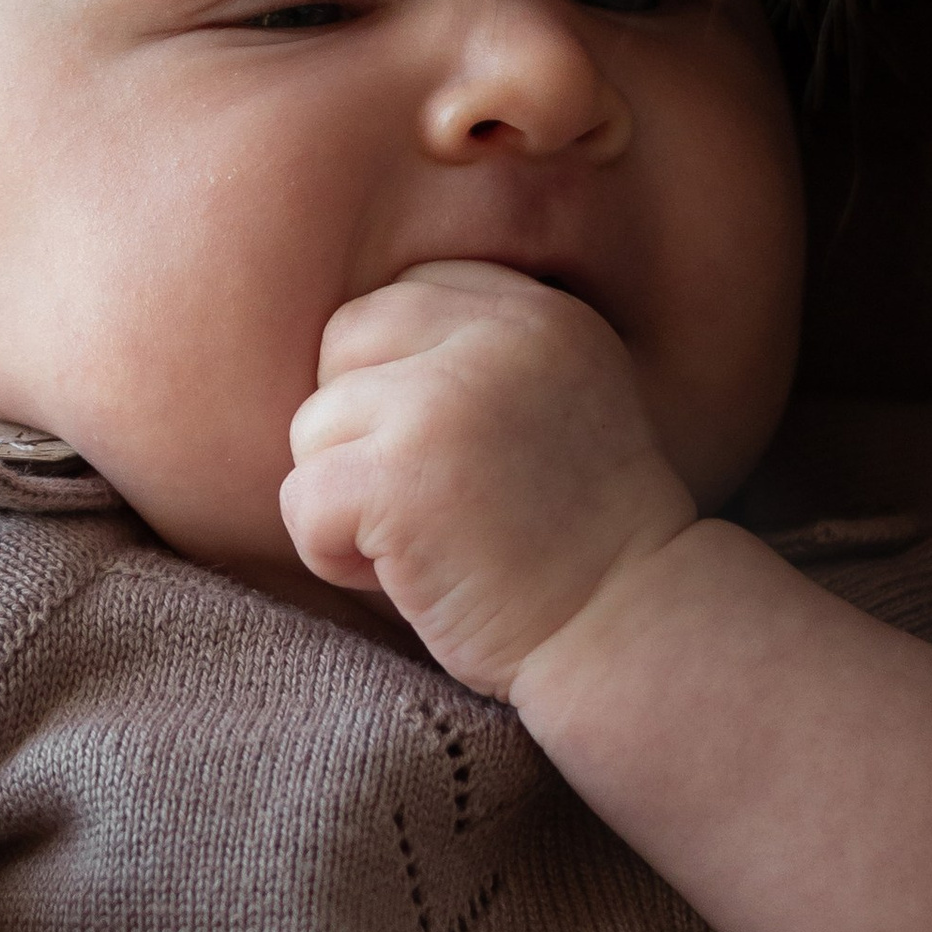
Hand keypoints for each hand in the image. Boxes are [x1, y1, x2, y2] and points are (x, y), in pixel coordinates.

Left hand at [283, 262, 695, 696]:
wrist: (629, 631)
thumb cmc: (579, 545)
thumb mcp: (553, 409)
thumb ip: (473, 362)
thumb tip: (343, 367)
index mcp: (538, 313)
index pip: (402, 300)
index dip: (397, 383)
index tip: (451, 456)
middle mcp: (496, 335)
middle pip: (343, 343)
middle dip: (359, 431)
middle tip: (430, 503)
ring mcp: (444, 401)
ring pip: (313, 426)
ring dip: (346, 500)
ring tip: (429, 543)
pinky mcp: (399, 476)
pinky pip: (302, 500)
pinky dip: (332, 554)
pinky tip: (407, 576)